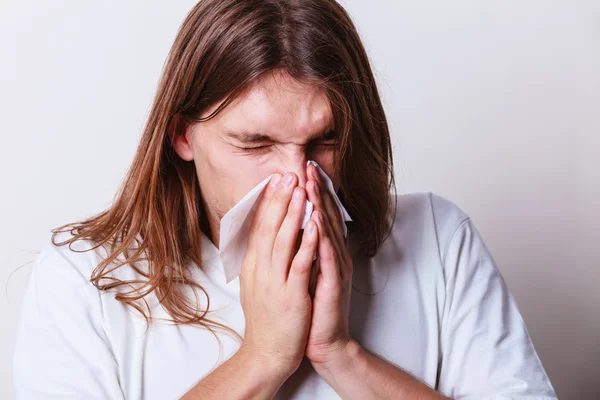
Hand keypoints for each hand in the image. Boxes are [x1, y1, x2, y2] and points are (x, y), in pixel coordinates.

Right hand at [238, 172, 319, 379]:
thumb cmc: (266, 320)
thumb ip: (261, 261)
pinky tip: (313, 225)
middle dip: (279, 200)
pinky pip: (299, 264)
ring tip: (301, 190)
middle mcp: (260, 270)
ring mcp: (274, 282)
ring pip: (282, 240)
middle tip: (287, 175)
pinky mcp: (290, 295)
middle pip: (268, 228)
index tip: (276, 181)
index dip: (268, 203)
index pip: (258, 228)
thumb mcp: (257, 285)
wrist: (267, 354)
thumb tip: (265, 239)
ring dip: (293, 214)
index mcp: (253, 267)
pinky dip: (306, 242)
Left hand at [304, 163, 353, 367]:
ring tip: (311, 185)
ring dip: (320, 207)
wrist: (323, 340)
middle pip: (326, 216)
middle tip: (309, 167)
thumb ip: (305, 248)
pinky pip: (328, 257)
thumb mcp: (307, 270)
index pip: (320, 215)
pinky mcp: (334, 283)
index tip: (303, 170)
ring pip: (328, 231)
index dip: (313, 192)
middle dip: (317, 190)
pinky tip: (317, 222)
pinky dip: (322, 238)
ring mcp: (336, 268)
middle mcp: (335, 255)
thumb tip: (294, 225)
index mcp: (327, 251)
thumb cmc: (313, 306)